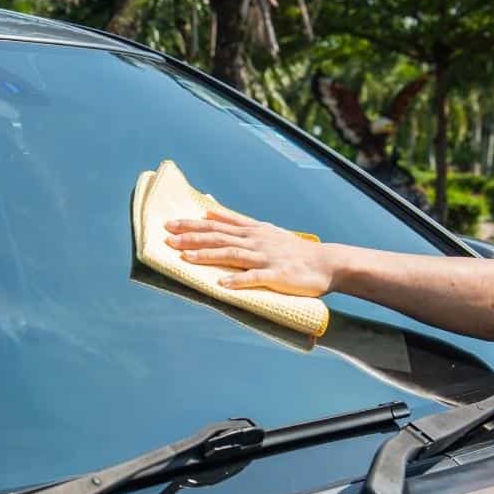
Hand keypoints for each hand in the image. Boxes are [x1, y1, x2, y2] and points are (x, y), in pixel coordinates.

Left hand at [163, 209, 339, 296]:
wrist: (326, 263)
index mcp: (253, 230)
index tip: (170, 223)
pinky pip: (254, 277)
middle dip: (191, 237)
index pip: (217, 224)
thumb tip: (209, 210)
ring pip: (231, 254)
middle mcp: (256, 240)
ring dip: (207, 255)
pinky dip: (237, 280)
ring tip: (185, 257)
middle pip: (219, 237)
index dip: (192, 224)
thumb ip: (237, 222)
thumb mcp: (265, 229)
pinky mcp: (277, 275)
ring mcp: (266, 257)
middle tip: (167, 238)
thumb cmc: (294, 250)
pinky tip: (221, 283)